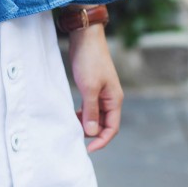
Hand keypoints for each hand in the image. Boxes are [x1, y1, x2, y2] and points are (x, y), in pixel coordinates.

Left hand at [68, 26, 122, 152]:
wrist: (86, 37)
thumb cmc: (89, 60)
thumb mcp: (89, 88)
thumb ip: (90, 111)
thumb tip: (91, 132)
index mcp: (114, 100)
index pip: (112, 128)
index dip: (101, 140)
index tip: (88, 149)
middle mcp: (111, 98)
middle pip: (104, 124)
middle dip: (92, 133)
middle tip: (75, 136)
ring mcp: (102, 93)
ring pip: (96, 116)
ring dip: (86, 123)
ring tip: (73, 126)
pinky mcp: (93, 87)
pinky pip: (90, 107)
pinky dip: (83, 113)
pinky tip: (73, 115)